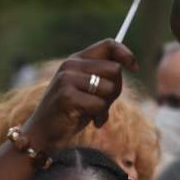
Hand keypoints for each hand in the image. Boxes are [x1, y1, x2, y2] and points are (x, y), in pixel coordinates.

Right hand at [23, 39, 137, 151]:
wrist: (44, 134)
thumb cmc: (70, 113)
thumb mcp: (88, 91)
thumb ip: (103, 77)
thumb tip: (129, 65)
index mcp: (76, 60)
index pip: (108, 45)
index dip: (126, 54)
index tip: (135, 67)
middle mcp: (70, 65)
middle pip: (114, 69)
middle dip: (116, 90)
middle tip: (104, 104)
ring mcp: (67, 79)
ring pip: (109, 87)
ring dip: (106, 105)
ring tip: (93, 113)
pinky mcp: (66, 96)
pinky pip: (99, 104)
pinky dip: (98, 116)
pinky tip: (89, 120)